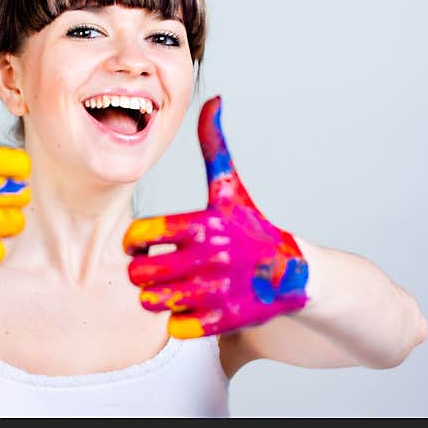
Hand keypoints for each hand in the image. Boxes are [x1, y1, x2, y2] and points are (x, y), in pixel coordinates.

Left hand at [123, 96, 308, 338]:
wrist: (294, 273)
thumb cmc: (252, 226)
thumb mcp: (231, 187)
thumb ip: (215, 146)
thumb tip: (213, 99)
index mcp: (205, 222)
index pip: (141, 234)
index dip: (133, 240)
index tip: (139, 244)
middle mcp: (210, 257)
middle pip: (141, 272)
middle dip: (141, 271)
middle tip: (150, 269)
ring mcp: (218, 291)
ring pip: (154, 302)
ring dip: (155, 297)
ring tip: (165, 288)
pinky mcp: (225, 321)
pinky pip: (176, 328)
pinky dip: (176, 320)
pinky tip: (186, 307)